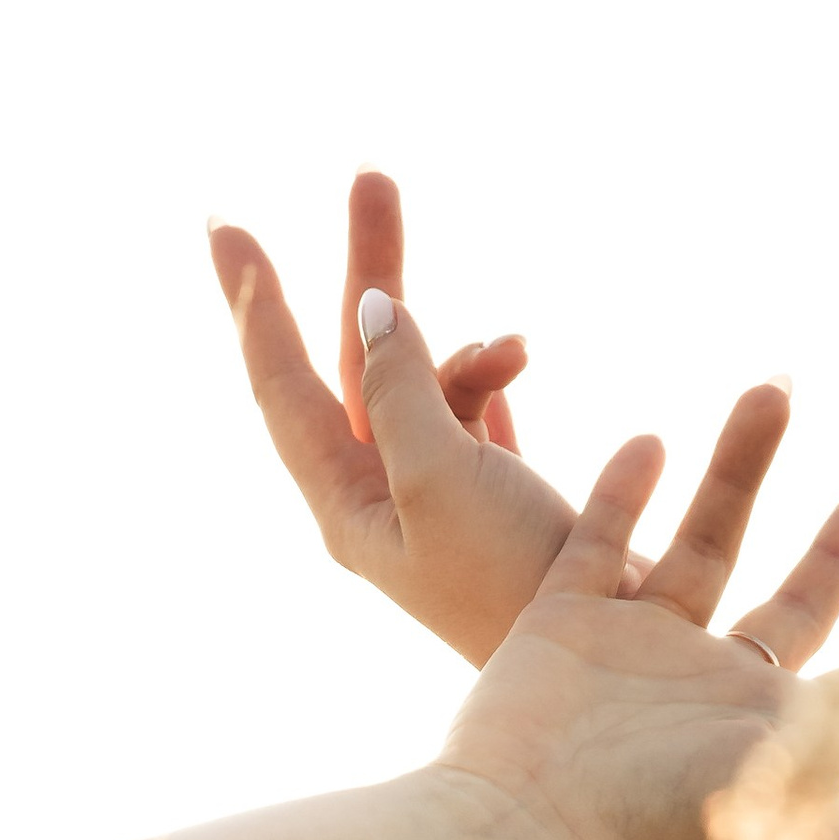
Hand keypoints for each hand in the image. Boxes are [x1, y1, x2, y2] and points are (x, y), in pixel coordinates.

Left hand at [209, 172, 838, 678]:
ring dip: (461, 340)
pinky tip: (525, 363)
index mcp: (348, 505)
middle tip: (369, 174)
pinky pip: (480, 407)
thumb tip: (372, 310)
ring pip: (428, 379)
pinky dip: (497, 377)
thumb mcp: (445, 480)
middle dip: (369, 268)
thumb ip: (403, 390)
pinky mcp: (496, 495)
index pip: (286, 389)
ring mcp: (439, 495)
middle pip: (354, 361)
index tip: (230, 230)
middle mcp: (381, 498)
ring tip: (521, 344)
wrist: (608, 666)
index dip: (259, 308)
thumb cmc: (516, 585)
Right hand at [433, 437, 838, 839]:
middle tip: (818, 430)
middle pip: (760, 576)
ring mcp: (625, 653)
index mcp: (757, 717)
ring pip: (694, 542)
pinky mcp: (556, 629)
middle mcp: (696, 682)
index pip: (822, 626)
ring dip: (734, 470)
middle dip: (794, 510)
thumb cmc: (665, 816)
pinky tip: (652, 441)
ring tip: (772, 388)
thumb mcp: (799, 749)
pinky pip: (596, 545)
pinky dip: (624, 493)